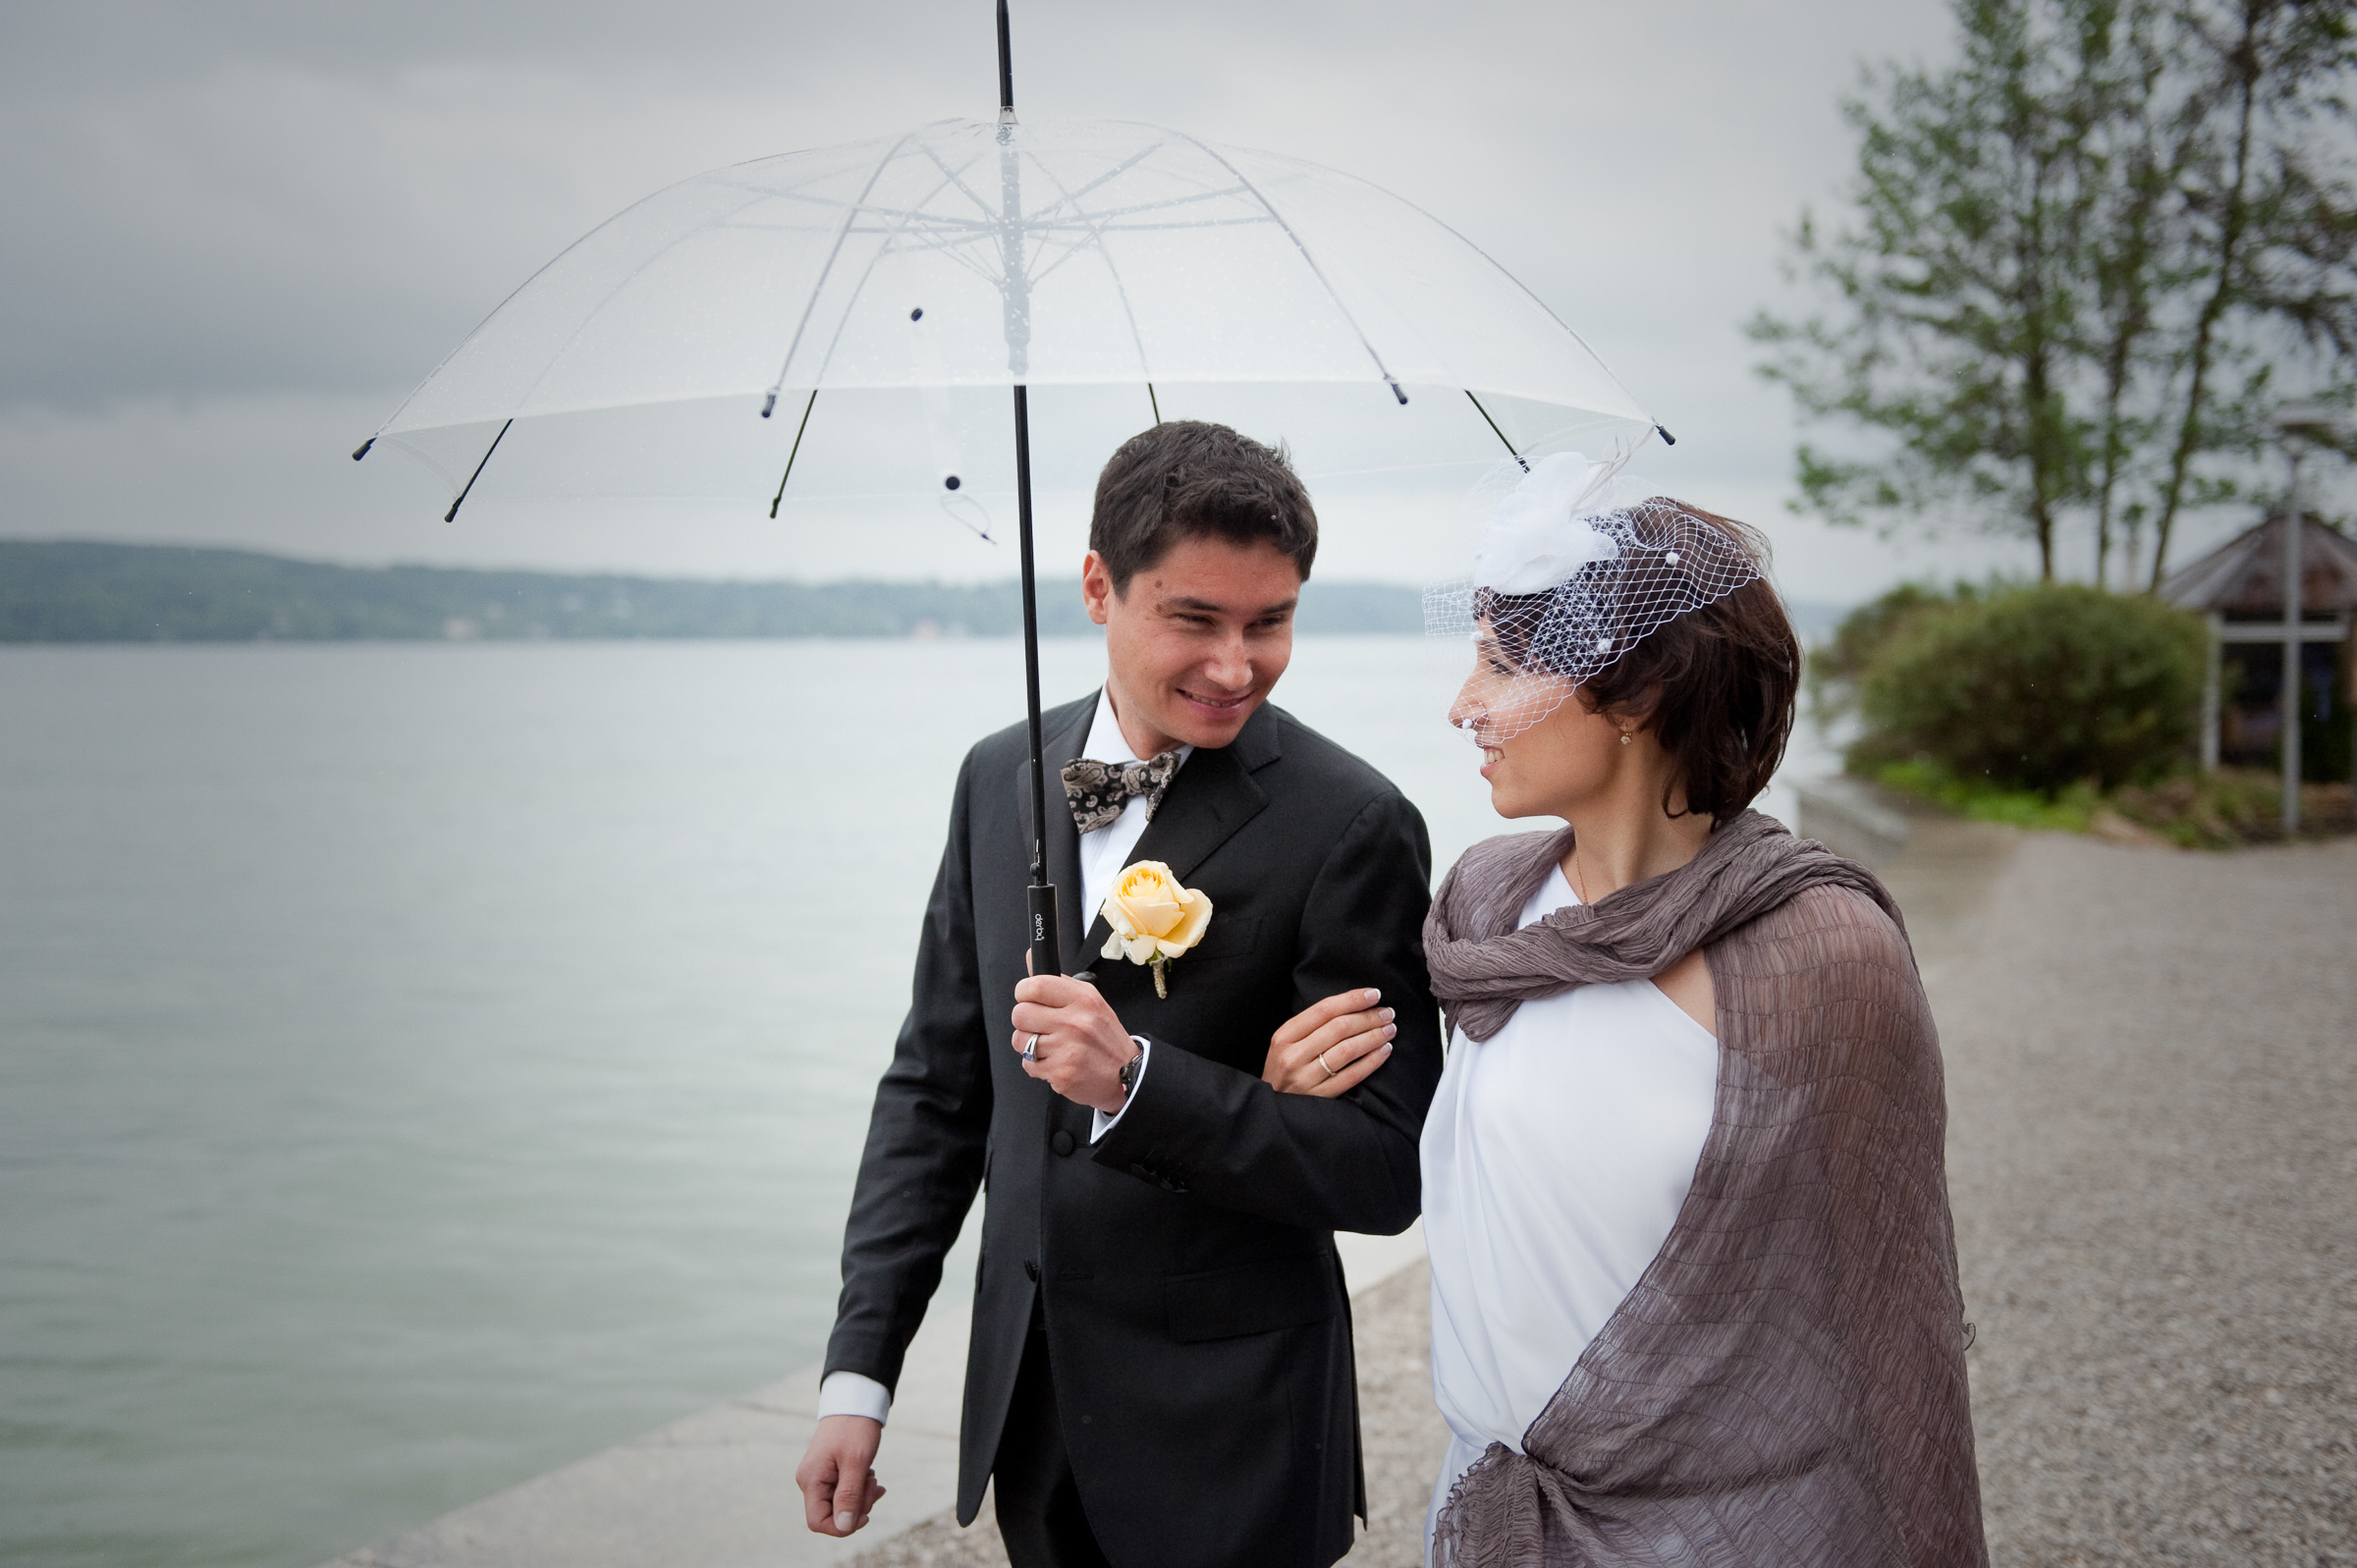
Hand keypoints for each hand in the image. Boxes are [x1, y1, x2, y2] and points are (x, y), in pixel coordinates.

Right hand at [795, 1414, 885, 1536]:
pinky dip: (859, 1488)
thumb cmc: (855, 1429)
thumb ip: (849, 1496)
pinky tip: (870, 1476)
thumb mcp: (856, 1463)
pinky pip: (844, 1492)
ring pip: (841, 1504)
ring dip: (861, 1496)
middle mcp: (810, 1482)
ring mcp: (819, 1478)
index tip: (866, 1514)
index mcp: (811, 1481)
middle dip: (857, 1507)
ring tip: (872, 1476)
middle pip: (832, 1514)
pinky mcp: (829, 1473)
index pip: (818, 1522)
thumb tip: (844, 1527)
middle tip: (874, 1485)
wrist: (854, 1402)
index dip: (842, 1526)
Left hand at [1011, 970, 1136, 1112]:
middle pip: (1020, 1014)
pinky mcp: (1060, 1073)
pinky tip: (1056, 1062)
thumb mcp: (1091, 1001)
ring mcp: (1067, 1049)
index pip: (1035, 985)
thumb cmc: (1105, 1037)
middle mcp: (1075, 1022)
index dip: (1024, 992)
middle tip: (1041, 1026)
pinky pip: (1028, 1065)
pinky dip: (1037, 1066)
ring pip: (1020, 1041)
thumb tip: (1031, 956)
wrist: (1127, 1074)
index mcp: (1083, 1000)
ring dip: (1029, 1045)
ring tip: (1050, 1046)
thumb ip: (1059, 983)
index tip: (1028, 999)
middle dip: (1025, 1022)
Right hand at [1263, 988, 1393, 1096]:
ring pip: (1347, 1050)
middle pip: (1339, 1028)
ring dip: (1374, 1037)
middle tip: (1388, 1013)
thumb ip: (1312, 1025)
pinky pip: (1352, 1076)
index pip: (1324, 1009)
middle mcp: (1293, 1056)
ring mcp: (1306, 1078)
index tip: (1375, 994)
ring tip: (1390, 1029)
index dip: (1353, 999)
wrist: (1272, 1103)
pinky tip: (1384, 1051)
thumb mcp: (1287, 1042)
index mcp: (1284, 1035)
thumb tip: (1354, 1005)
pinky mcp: (1320, 1097)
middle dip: (1368, 1017)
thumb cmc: (1285, 1067)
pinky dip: (1372, 1061)